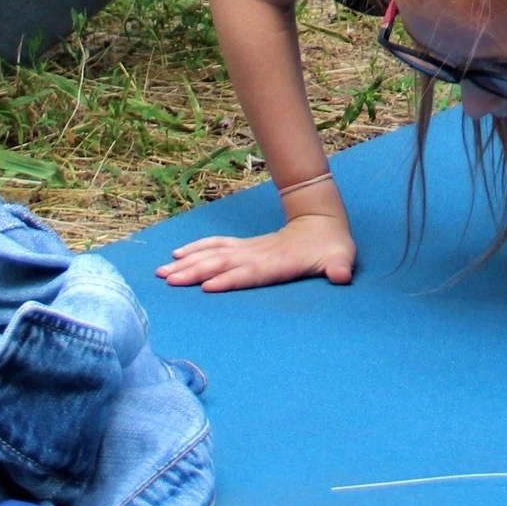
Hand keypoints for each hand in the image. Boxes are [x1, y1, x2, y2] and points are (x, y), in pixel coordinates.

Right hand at [155, 212, 356, 291]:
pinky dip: (196, 249)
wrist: (322, 220)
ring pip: (213, 254)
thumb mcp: (341, 258)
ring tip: (163, 272)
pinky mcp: (244, 247)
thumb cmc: (332, 247)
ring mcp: (248, 249)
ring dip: (189, 262)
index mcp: (277, 263)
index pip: (250, 272)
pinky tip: (177, 255)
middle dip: (196, 271)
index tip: (207, 286)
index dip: (230, 279)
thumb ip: (339, 267)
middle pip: (222, 263)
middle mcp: (257, 255)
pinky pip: (215, 247)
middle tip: (169, 280)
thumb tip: (342, 275)